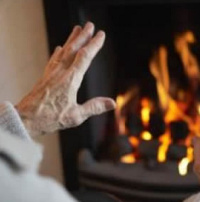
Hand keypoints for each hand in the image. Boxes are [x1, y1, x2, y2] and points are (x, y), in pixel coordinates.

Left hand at [16, 22, 115, 136]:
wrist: (27, 118)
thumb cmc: (51, 118)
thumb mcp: (76, 116)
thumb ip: (94, 107)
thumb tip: (113, 103)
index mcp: (70, 80)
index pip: (85, 57)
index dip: (94, 45)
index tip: (101, 35)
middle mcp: (60, 72)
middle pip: (73, 49)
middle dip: (83, 36)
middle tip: (90, 25)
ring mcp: (51, 73)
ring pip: (63, 51)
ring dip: (71, 40)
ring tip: (77, 30)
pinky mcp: (45, 77)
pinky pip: (53, 59)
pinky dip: (58, 51)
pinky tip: (58, 48)